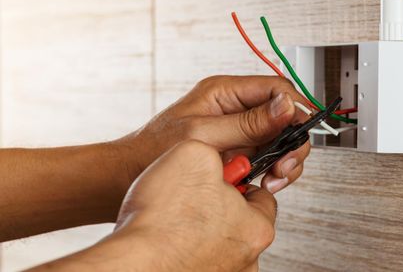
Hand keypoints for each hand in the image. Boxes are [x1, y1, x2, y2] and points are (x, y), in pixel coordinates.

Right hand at [117, 141, 276, 271]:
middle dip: (217, 204)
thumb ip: (217, 152)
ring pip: (217, 241)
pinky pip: (195, 258)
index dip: (237, 179)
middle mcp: (247, 260)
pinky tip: (166, 238)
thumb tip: (217, 157)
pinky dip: (184, 248)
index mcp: (257, 228)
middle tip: (192, 195)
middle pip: (239, 220)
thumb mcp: (195, 154)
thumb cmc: (160, 221)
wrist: (129, 265)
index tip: (217, 176)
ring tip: (174, 218)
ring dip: (200, 228)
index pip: (262, 195)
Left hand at [121, 75, 310, 192]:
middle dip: (292, 140)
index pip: (274, 88)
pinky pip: (268, 157)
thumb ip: (247, 122)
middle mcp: (235, 109)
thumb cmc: (154, 149)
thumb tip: (284, 106)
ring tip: (276, 178)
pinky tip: (266, 182)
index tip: (300, 128)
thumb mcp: (203, 134)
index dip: (293, 106)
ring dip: (286, 159)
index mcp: (225, 92)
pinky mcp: (239, 152)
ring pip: (280, 138)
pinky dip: (274, 170)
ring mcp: (239, 132)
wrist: (130, 176)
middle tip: (286, 163)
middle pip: (284, 115)